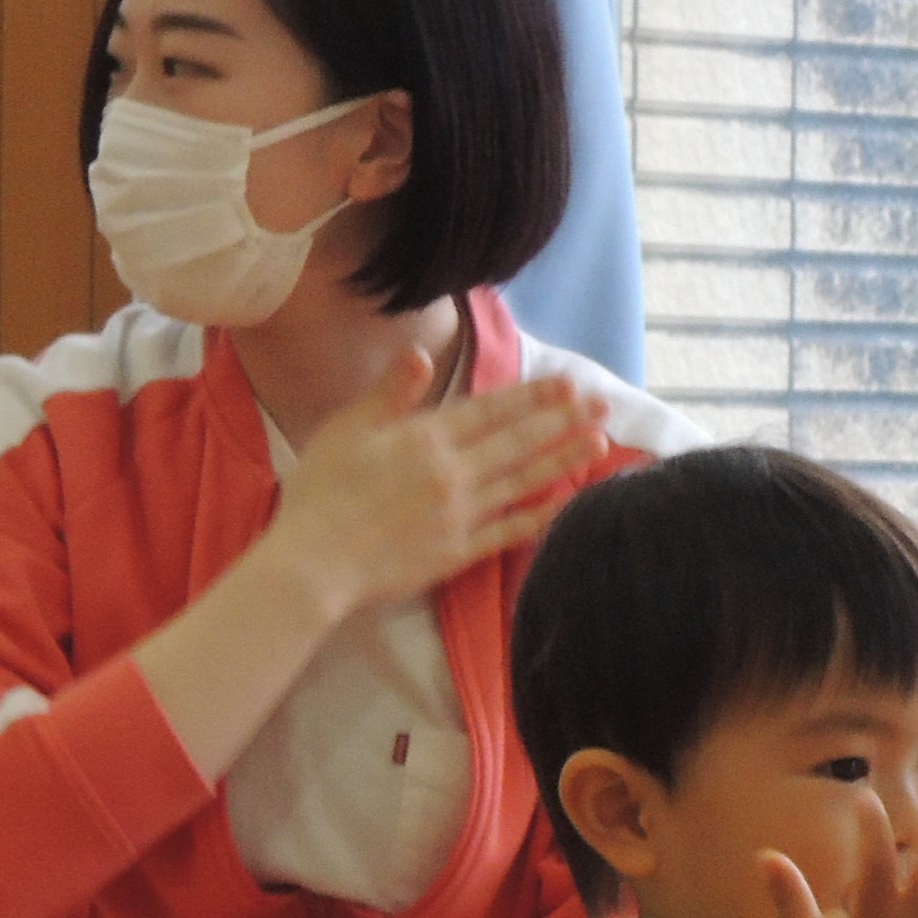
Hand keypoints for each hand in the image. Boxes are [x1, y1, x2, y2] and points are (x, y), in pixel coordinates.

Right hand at [266, 351, 608, 616]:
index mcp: (425, 438)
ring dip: (564, 459)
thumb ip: (390, 393)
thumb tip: (420, 354)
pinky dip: (543, 515)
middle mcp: (453, 473)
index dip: (532, 396)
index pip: (491, 411)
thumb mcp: (346, 429)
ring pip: (524, 481)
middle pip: (518, 442)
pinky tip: (569, 502)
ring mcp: (462, 514)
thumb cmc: (321, 491)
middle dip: (563, 421)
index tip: (568, 385)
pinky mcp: (461, 551)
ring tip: (600, 443)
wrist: (314, 563)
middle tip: (603, 405)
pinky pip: (512, 530)